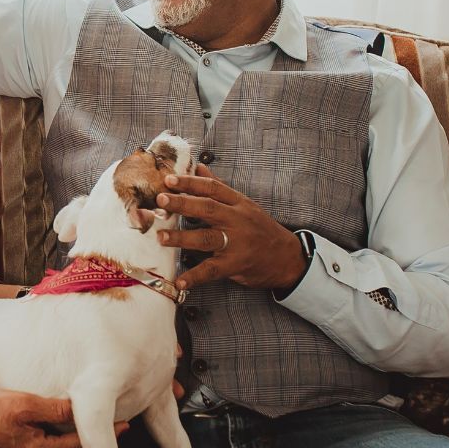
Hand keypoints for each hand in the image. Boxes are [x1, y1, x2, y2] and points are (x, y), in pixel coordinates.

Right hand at [0, 389, 121, 447]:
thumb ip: (55, 408)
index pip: (82, 445)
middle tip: (120, 430)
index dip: (105, 435)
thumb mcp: (26, 404)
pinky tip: (73, 437)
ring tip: (102, 435)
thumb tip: (81, 407)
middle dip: (99, 445)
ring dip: (85, 447)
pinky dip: (69, 447)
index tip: (124, 424)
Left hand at [155, 164, 306, 292]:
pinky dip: (195, 276)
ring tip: (161, 237)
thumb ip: (219, 187)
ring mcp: (237, 243)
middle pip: (208, 208)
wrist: (287, 258)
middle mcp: (237, 220)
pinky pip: (212, 270)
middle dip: (182, 203)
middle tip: (160, 199)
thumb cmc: (259, 228)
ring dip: (182, 238)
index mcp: (238, 203)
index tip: (168, 179)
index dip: (190, 182)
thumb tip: (199, 166)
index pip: (212, 188)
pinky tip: (180, 280)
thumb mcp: (243, 205)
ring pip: (207, 237)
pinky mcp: (235, 265)